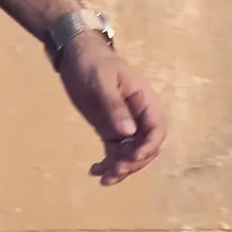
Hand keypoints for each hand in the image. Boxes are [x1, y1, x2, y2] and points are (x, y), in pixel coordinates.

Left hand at [57, 36, 166, 186]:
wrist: (75, 54)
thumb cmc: (92, 62)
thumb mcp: (101, 81)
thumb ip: (114, 106)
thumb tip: (128, 134)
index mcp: (144, 101)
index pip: (156, 130)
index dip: (149, 147)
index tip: (132, 159)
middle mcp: (138, 116)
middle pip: (145, 147)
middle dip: (133, 162)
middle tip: (114, 171)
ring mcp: (123, 125)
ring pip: (129, 154)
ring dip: (120, 168)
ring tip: (103, 178)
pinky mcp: (108, 129)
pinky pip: (114, 152)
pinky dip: (108, 164)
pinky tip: (94, 171)